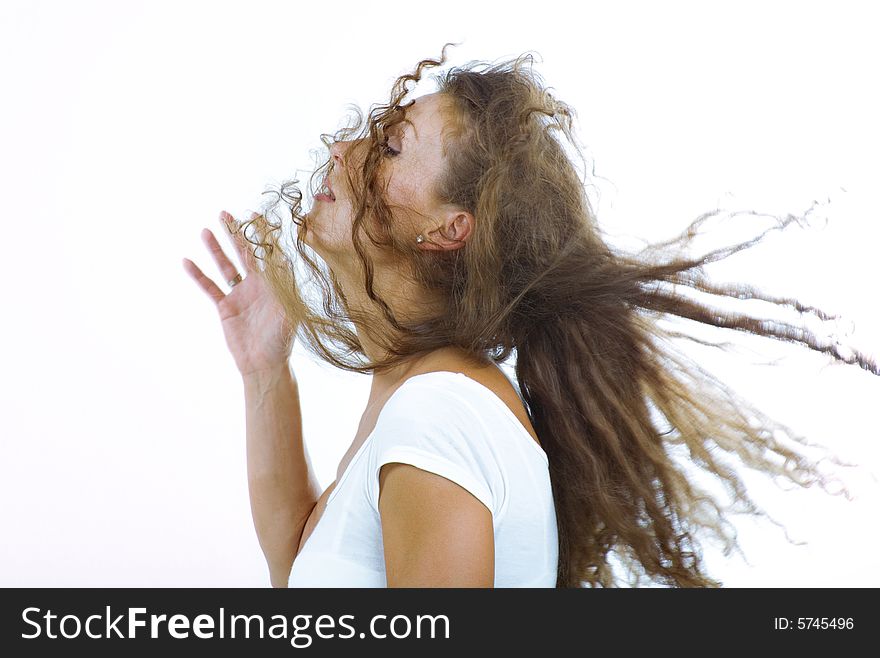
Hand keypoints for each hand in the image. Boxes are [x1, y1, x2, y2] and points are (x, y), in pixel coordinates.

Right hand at [183, 211, 295, 376]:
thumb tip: (283, 262)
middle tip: (225, 213)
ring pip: (225, 266)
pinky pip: (209, 287)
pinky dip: (198, 275)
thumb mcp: (288, 312)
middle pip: (244, 253)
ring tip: (205, 230)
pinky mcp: (225, 307)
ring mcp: (240, 294)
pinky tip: (187, 260)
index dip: (261, 234)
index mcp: (275, 284)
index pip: (267, 253)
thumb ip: (284, 288)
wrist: (264, 364)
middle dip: (235, 233)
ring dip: (215, 248)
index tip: (254, 214)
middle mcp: (257, 285)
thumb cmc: (282, 340)